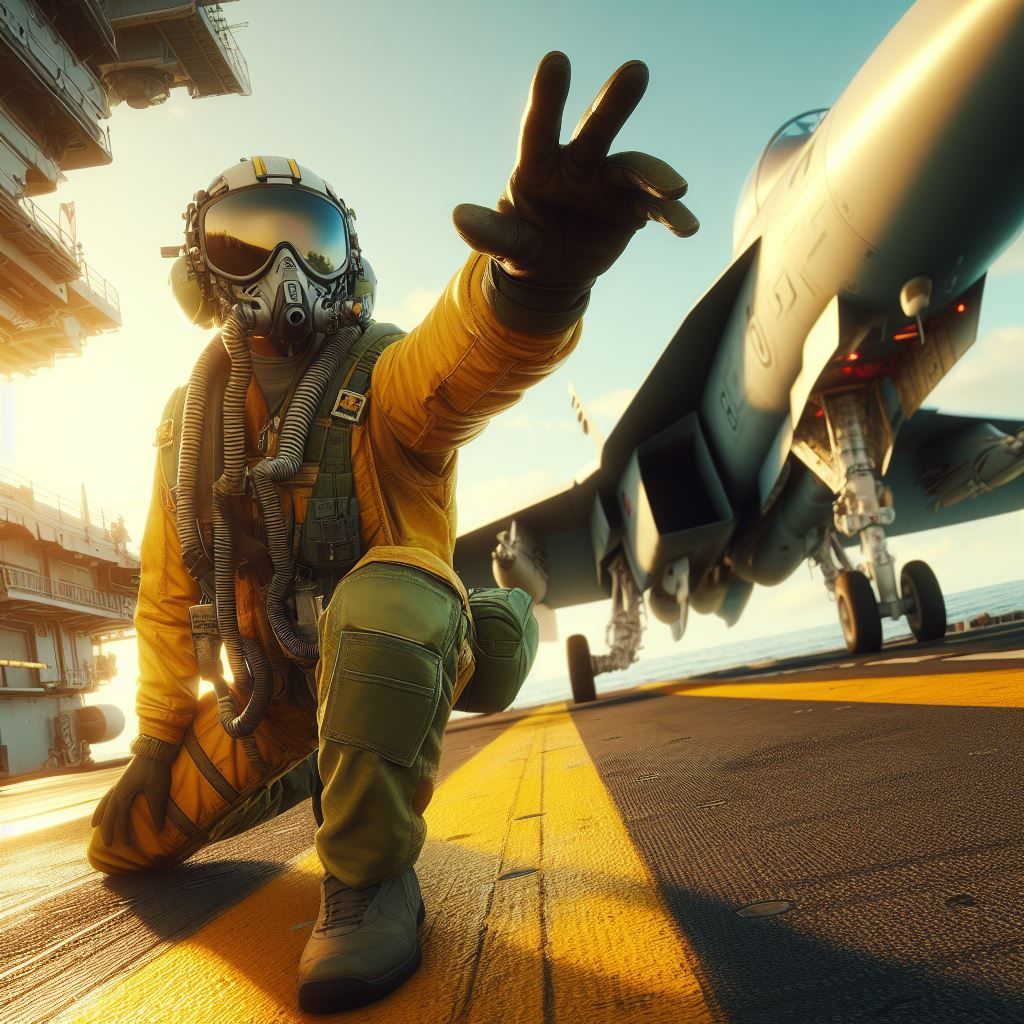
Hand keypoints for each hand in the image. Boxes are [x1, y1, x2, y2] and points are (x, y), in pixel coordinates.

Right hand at [91, 736, 177, 846]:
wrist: (155, 747)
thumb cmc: (157, 769)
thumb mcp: (157, 791)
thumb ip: (156, 810)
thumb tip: (159, 829)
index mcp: (123, 795)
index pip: (121, 818)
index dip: (124, 832)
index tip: (128, 845)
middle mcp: (118, 790)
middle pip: (109, 813)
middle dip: (107, 829)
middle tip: (106, 844)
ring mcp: (120, 783)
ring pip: (106, 803)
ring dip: (101, 815)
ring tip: (94, 825)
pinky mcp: (125, 778)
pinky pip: (110, 794)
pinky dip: (106, 802)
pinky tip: (108, 803)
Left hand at [453, 52, 697, 291]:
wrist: (556, 270)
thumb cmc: (526, 244)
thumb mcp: (507, 243)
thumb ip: (490, 232)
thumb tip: (459, 217)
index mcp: (539, 164)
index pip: (540, 128)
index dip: (548, 96)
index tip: (556, 60)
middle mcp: (578, 163)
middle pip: (596, 128)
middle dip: (614, 101)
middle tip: (636, 70)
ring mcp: (609, 182)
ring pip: (634, 168)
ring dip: (656, 175)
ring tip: (675, 190)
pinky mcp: (634, 207)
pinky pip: (656, 208)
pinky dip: (672, 216)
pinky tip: (686, 227)